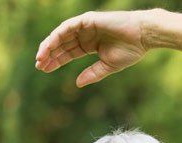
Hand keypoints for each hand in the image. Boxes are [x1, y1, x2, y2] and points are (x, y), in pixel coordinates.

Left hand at [35, 10, 150, 86]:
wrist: (142, 36)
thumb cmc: (130, 50)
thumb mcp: (108, 66)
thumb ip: (93, 74)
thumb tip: (77, 84)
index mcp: (90, 45)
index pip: (68, 53)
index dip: (56, 61)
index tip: (45, 69)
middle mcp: (85, 35)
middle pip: (62, 45)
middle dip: (50, 55)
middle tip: (39, 65)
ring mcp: (85, 26)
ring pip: (61, 35)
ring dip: (50, 46)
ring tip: (41, 57)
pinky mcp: (86, 20)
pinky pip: (67, 27)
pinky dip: (57, 36)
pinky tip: (50, 46)